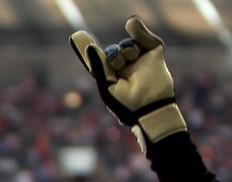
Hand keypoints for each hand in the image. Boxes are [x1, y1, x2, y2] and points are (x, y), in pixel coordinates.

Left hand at [70, 16, 185, 148]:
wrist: (150, 107)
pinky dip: (138, 29)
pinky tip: (130, 24)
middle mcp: (124, 69)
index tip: (77, 36)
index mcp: (110, 78)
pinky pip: (144, 37)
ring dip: (125, 50)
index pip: (97, 60)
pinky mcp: (153, 54)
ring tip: (130, 59)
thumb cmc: (125, 104)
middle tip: (118, 65)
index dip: (87, 49)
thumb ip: (98, 66)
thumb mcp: (106, 86)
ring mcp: (139, 61)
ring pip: (126, 45)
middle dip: (113, 55)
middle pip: (112, 51)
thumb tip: (91, 47)